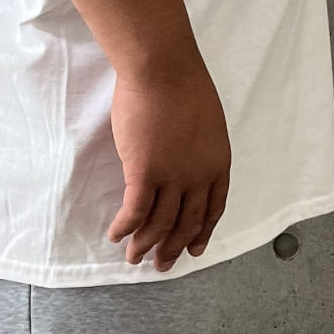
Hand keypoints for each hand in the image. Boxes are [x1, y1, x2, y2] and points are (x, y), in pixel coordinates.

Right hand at [106, 59, 230, 270]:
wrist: (163, 68)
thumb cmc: (182, 81)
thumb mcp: (206, 118)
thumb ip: (198, 145)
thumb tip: (185, 156)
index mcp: (217, 162)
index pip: (213, 209)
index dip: (202, 232)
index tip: (194, 248)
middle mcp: (197, 177)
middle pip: (186, 223)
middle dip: (172, 248)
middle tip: (162, 264)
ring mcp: (171, 177)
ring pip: (158, 224)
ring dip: (145, 244)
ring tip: (133, 256)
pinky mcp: (142, 173)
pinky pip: (133, 212)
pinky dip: (124, 228)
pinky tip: (116, 235)